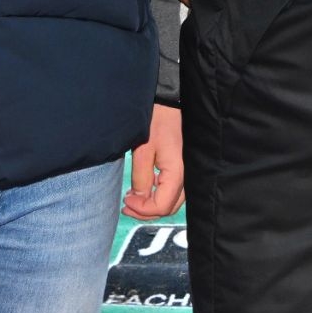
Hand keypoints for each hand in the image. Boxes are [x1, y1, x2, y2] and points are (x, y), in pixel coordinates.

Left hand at [122, 103, 184, 219]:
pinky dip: (158, 194)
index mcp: (177, 172)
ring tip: (133, 198)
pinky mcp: (181, 166)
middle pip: (168, 207)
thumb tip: (139, 198)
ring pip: (171, 200)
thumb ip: (141, 177)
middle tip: (126, 205)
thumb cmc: (157, 120)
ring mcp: (186, 171)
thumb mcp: (143, 149)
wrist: (169, 101)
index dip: (142, 209)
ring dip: (152, 204)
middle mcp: (186, 175)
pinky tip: (144, 187)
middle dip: (146, 211)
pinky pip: (173, 190)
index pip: (161, 206)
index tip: (125, 201)